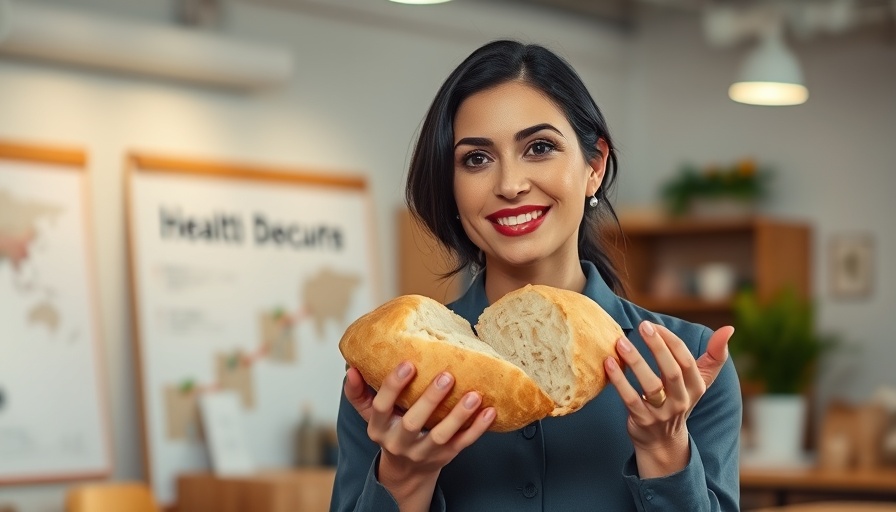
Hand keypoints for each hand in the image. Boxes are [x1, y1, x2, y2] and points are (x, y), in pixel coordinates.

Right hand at [344, 363, 494, 506]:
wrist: (406, 471)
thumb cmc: (390, 430)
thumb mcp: (371, 415)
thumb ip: (359, 393)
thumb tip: (351, 367)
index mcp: (378, 428)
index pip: (381, 407)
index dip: (393, 386)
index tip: (408, 363)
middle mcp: (399, 442)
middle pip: (412, 423)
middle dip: (429, 400)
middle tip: (446, 375)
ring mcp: (424, 452)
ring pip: (441, 436)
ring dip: (458, 416)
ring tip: (473, 395)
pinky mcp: (446, 456)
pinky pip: (463, 443)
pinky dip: (478, 428)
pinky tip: (489, 411)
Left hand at [604, 321, 733, 476]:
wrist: (663, 441)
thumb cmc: (679, 399)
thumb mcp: (699, 381)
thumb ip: (714, 356)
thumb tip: (729, 329)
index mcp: (696, 387)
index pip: (686, 360)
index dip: (670, 340)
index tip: (653, 325)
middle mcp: (682, 400)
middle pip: (672, 371)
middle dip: (658, 347)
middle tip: (642, 326)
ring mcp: (662, 412)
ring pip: (650, 385)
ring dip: (635, 362)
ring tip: (621, 342)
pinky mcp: (642, 420)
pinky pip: (630, 399)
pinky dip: (619, 380)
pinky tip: (609, 363)